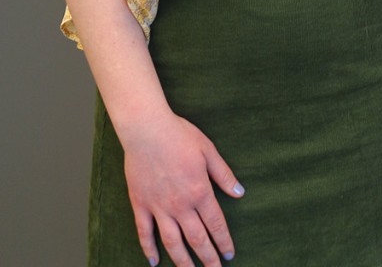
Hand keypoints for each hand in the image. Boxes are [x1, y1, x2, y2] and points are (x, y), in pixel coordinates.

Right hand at [121, 111, 244, 266]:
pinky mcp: (141, 205)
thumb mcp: (208, 150)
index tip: (229, 254)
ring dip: (183, 261)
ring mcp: (159, 207)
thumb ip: (223, 174)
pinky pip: (144, 233)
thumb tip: (240, 192)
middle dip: (207, 258)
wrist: (147, 130)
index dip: (223, 241)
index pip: (216, 223)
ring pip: (172, 243)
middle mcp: (180, 205)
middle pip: (197, 239)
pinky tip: (155, 262)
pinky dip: (149, 249)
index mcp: (200, 191)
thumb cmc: (179, 135)